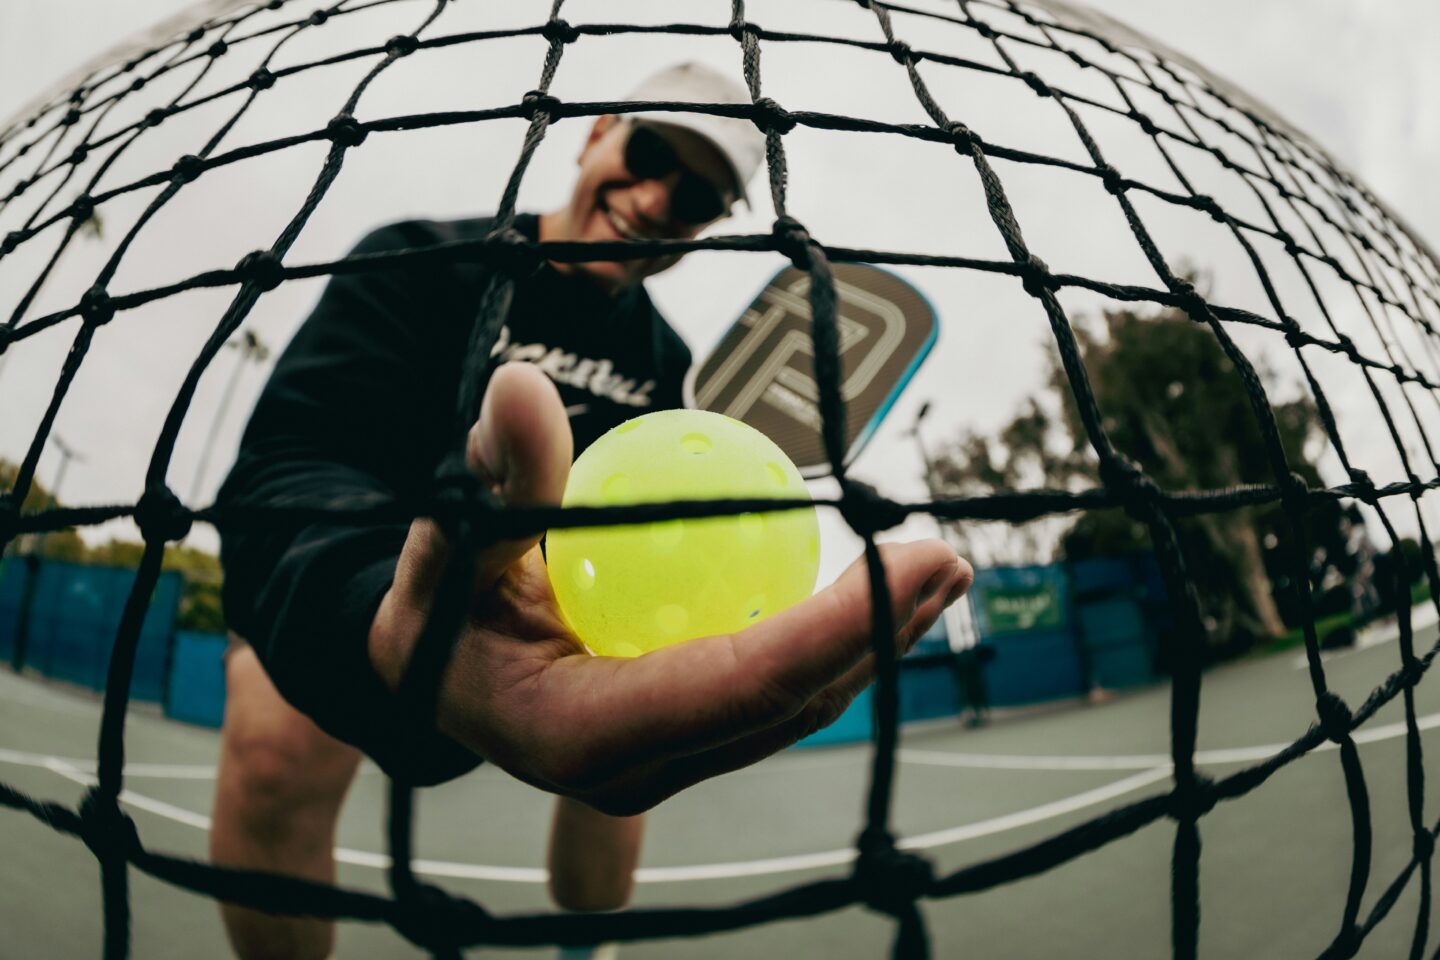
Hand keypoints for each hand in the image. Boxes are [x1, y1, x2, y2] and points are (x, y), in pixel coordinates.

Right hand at [369, 363, 972, 813]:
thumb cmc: (438, 609)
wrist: (436, 673)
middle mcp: (636, 770)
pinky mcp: (687, 738)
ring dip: (875, 642)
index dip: (829, 631)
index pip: (731, 687)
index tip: (909, 563)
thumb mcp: (449, 543)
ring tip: (942, 572)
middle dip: (877, 637)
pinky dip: (834, 639)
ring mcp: (668, 762)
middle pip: (783, 707)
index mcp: (578, 736)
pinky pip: (774, 690)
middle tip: (948, 560)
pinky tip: (881, 586)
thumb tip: (519, 388)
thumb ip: (495, 478)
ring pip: (793, 708)